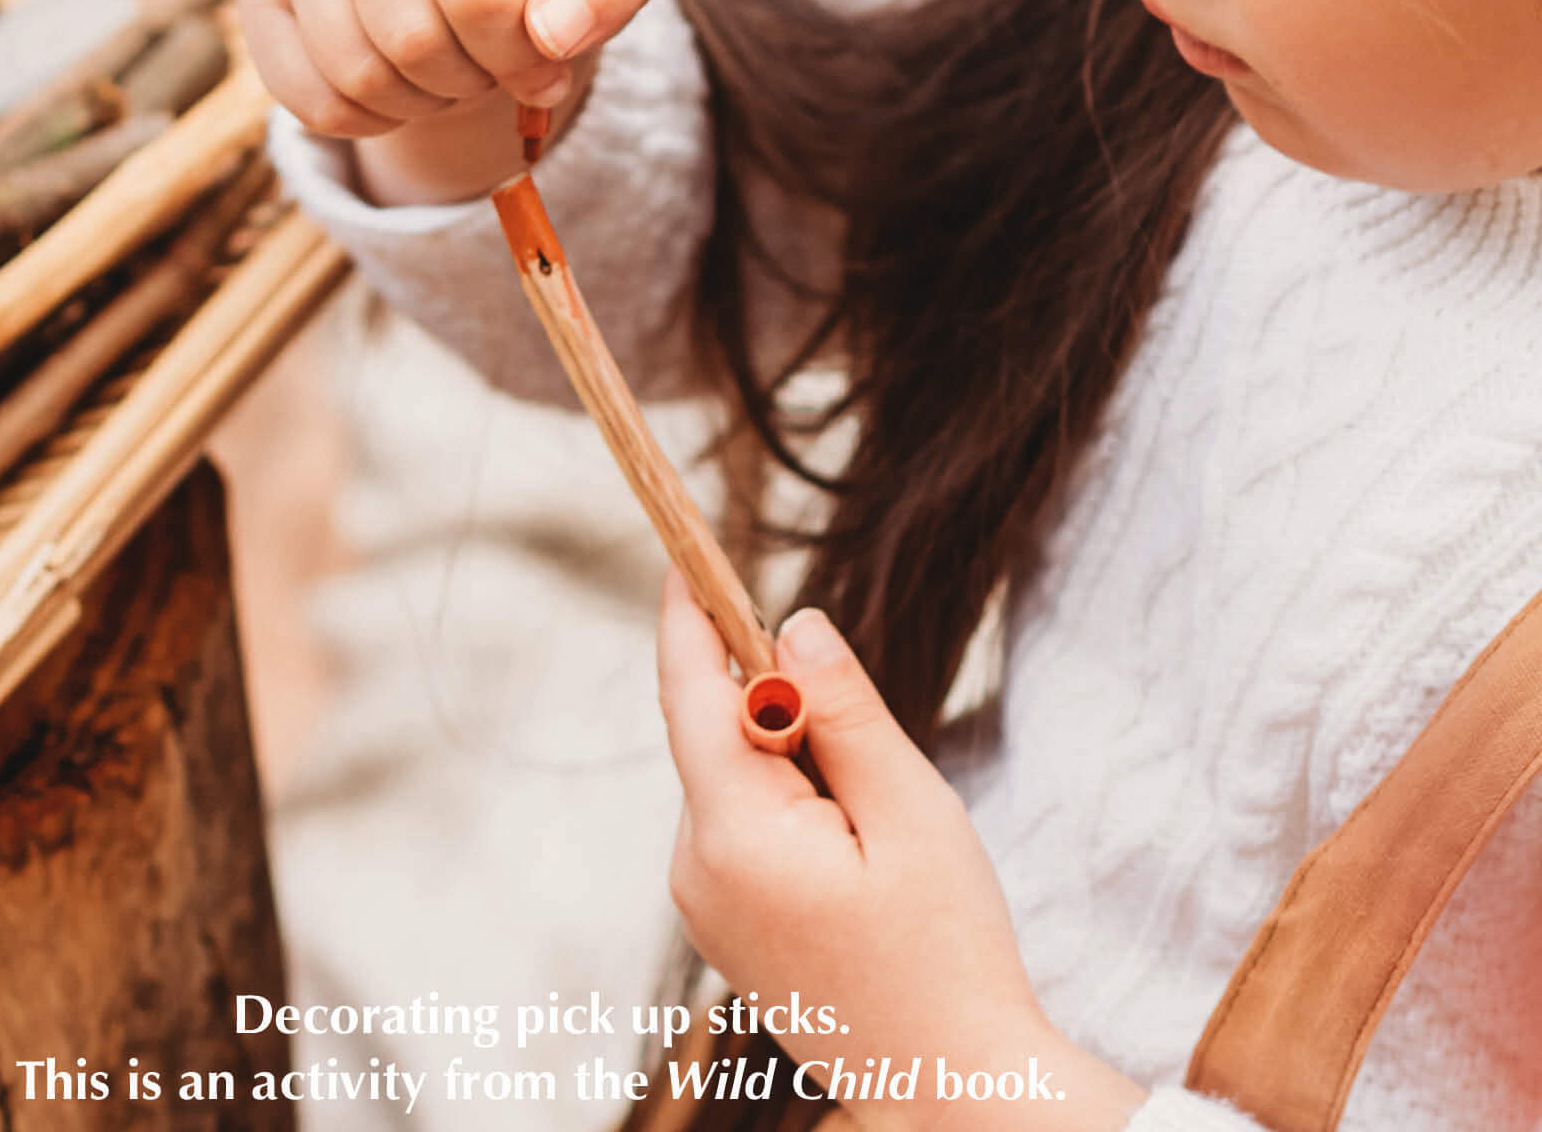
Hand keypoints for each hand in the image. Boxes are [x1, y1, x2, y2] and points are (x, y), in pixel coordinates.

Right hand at [236, 0, 660, 203]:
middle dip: (471, 78)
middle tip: (490, 64)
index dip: (522, 51)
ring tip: (449, 69)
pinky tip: (397, 84)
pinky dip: (371, 121)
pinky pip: (313, 102)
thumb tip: (555, 34)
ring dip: (424, 102)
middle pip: (413, 39)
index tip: (545, 56)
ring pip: (359, 76)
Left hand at [657, 572, 1144, 1128]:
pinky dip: (782, 800)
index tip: (681, 552)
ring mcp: (701, 900)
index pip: (693, 695)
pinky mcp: (721, 920)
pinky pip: (736, 822)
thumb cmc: (946, 948)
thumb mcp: (908, 810)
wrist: (949, 1086)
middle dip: (774, 700)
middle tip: (860, 728)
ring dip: (787, 759)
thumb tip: (792, 624)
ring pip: (729, 777)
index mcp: (733, 835)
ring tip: (873, 822)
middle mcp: (695, 866)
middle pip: (714, 732)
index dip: (687, 617)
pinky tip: (850, 847)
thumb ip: (844, 709)